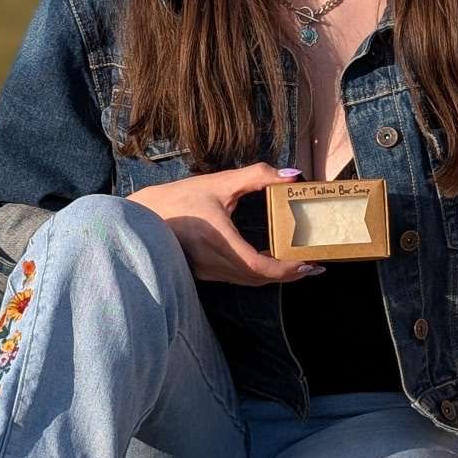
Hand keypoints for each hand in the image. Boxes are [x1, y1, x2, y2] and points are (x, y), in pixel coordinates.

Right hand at [126, 165, 321, 286]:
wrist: (143, 216)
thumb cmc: (180, 198)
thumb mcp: (219, 182)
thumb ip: (257, 176)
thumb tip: (290, 175)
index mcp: (217, 239)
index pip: (259, 267)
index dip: (286, 270)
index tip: (308, 262)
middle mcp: (212, 262)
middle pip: (259, 280)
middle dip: (289, 275)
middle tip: (314, 264)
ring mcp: (207, 271)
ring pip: (249, 282)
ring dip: (275, 276)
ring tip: (299, 264)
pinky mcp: (204, 274)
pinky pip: (238, 279)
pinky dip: (259, 274)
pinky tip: (271, 262)